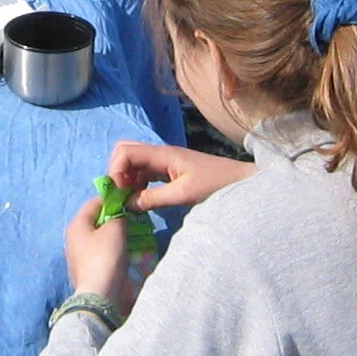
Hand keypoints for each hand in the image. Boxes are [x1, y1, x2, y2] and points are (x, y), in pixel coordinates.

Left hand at [64, 194, 129, 309]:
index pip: (94, 203)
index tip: (128, 203)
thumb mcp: (116, 229)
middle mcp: (72, 238)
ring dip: (112, 236)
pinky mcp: (83, 270)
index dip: (112, 200)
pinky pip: (98, 253)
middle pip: (95, 221)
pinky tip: (121, 255)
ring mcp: (76, 256)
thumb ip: (118, 216)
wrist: (100, 294)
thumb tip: (119, 215)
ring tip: (130, 237)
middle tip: (131, 221)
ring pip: (97, 238)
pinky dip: (109, 251)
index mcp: (76, 224)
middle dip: (113, 219)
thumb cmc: (106, 257)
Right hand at [106, 141, 254, 211]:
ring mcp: (165, 162)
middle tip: (121, 195)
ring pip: (134, 163)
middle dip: (118, 172)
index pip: (125, 152)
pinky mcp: (170, 171)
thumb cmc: (216, 184)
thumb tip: (127, 203)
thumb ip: (153, 198)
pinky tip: (142, 199)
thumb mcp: (183, 194)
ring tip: (130, 200)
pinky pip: (145, 172)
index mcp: (163, 154)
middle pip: (126, 152)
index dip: (115, 170)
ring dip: (127, 179)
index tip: (116, 193)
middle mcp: (161, 154)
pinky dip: (137, 183)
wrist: (241, 182)